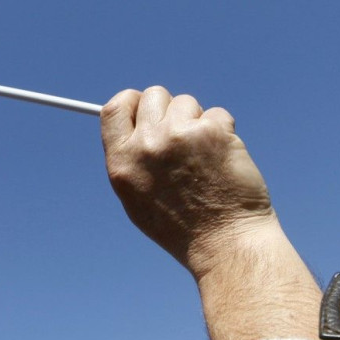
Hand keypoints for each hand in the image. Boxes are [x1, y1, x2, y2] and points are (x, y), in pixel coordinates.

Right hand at [101, 86, 323, 339]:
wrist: (225, 243)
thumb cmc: (182, 228)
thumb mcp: (136, 198)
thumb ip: (130, 159)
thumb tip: (135, 125)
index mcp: (122, 163)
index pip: (115, 107)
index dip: (132, 102)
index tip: (146, 109)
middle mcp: (146, 146)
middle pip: (153, 95)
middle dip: (170, 109)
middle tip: (184, 137)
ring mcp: (179, 136)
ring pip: (188, 103)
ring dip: (198, 122)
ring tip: (205, 157)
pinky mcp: (212, 132)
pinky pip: (217, 115)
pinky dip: (223, 132)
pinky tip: (224, 160)